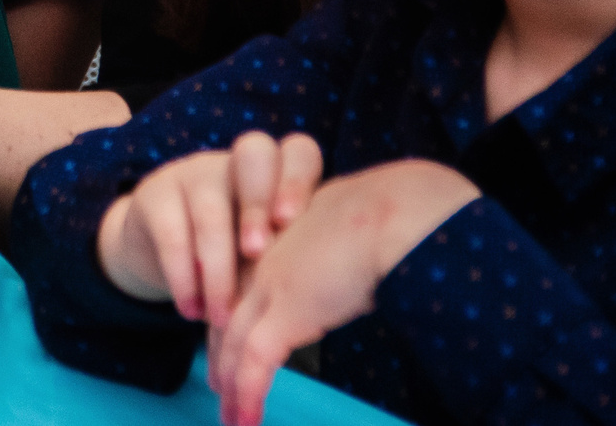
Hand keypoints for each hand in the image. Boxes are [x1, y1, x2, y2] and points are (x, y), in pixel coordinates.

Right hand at [98, 133, 323, 327]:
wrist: (161, 247)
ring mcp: (192, 172)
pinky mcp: (154, 195)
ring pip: (210, 210)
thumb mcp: (266, 249)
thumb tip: (341, 293)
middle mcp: (235, 162)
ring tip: (223, 316)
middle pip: (252, 155)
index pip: (297, 152)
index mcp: (275, 172)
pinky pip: (171, 235)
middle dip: (258, 204)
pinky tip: (192, 310)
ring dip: (219, 268)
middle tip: (257, 254)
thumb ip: (293, 254)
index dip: (298, 180)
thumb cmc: (236, 253)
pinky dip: (184, 278)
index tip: (292, 223)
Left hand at [207, 159, 479, 425]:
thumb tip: (345, 290)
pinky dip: (248, 394)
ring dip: (232, 389)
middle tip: (221, 392)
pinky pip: (256, 363)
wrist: (393, 211)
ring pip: (234, 346)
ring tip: (231, 420)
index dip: (230, 328)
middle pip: (227, 321)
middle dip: (222, 362)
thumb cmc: (386, 221)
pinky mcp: (287, 310)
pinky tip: (246, 419)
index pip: (238, 294)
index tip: (226, 352)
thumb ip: (332, 267)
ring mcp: (270, 286)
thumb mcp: (345, 243)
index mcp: (274, 246)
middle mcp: (262, 264)